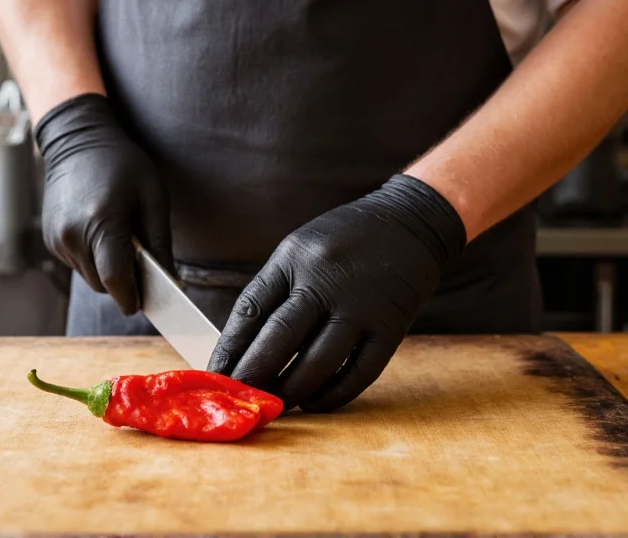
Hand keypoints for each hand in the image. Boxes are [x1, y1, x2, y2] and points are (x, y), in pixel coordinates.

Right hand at [35, 93, 172, 314]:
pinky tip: (101, 233)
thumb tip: (170, 281)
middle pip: (102, 284)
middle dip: (124, 283)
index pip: (115, 279)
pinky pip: (77, 264)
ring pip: (89, 277)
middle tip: (142, 266)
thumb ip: (160, 242)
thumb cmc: (122, 165)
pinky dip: (93, 259)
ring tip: (120, 241)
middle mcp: (72, 235)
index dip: (131, 297)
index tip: (144, 305)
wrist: (77, 140)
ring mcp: (57, 239)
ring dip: (107, 270)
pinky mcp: (50, 239)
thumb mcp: (153, 197)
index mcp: (101, 223)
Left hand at [208, 174, 465, 411]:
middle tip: (237, 399)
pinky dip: (333, 395)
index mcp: (294, 256)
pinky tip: (314, 403)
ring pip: (317, 362)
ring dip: (291, 391)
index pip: (251, 308)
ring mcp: (361, 305)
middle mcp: (325, 279)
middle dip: (253, 374)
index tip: (215, 374)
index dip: (229, 347)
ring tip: (275, 405)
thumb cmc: (347, 238)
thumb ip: (277, 288)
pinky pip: (358, 373)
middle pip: (279, 337)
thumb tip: (244, 346)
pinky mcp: (391, 326)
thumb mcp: (302, 247)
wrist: (412, 220)